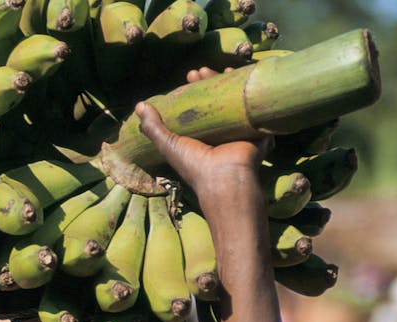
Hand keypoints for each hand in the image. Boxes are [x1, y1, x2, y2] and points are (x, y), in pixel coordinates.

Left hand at [135, 68, 270, 219]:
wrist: (225, 178)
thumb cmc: (194, 164)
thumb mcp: (168, 144)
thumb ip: (153, 127)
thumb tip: (139, 106)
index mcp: (202, 137)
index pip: (198, 107)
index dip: (194, 90)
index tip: (189, 76)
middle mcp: (221, 133)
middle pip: (216, 100)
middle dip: (209, 82)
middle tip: (199, 71)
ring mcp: (240, 130)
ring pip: (236, 100)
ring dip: (228, 82)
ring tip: (219, 69)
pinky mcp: (257, 128)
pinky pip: (256, 105)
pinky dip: (252, 91)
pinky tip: (245, 76)